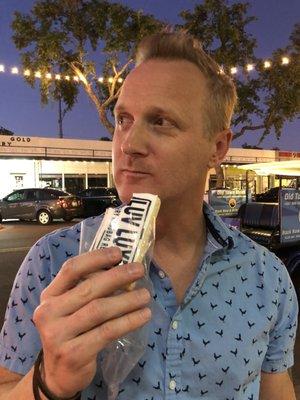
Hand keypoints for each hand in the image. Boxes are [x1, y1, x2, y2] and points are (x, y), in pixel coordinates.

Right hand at [33, 247, 150, 397]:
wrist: (58, 374)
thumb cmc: (70, 331)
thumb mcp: (69, 308)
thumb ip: (86, 289)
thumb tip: (122, 267)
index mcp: (49, 296)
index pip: (71, 269)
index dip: (96, 257)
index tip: (119, 253)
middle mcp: (49, 313)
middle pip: (88, 289)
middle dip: (118, 276)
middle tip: (139, 270)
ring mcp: (58, 334)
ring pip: (99, 310)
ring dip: (127, 300)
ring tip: (145, 295)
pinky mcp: (73, 353)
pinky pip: (107, 331)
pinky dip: (129, 321)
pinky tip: (143, 315)